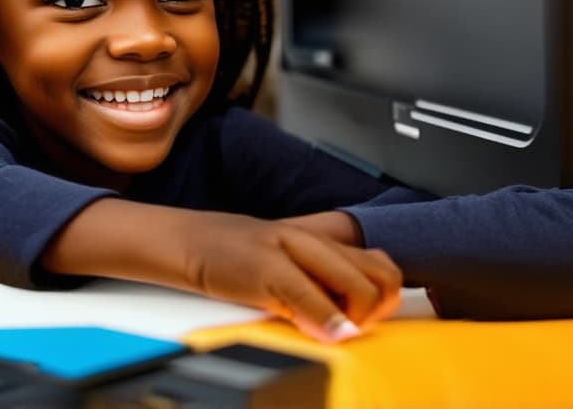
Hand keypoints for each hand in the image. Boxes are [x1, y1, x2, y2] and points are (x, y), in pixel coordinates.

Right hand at [40, 199, 399, 342]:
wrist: (185, 240)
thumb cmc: (232, 256)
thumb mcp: (283, 264)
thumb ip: (316, 281)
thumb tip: (350, 315)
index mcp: (318, 240)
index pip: (380, 262)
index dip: (387, 295)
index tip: (369, 317)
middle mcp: (311, 240)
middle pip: (376, 273)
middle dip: (377, 309)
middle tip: (355, 327)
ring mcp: (289, 250)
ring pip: (353, 281)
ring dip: (356, 315)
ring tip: (336, 329)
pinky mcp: (264, 267)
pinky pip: (308, 294)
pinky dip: (324, 319)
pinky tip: (321, 331)